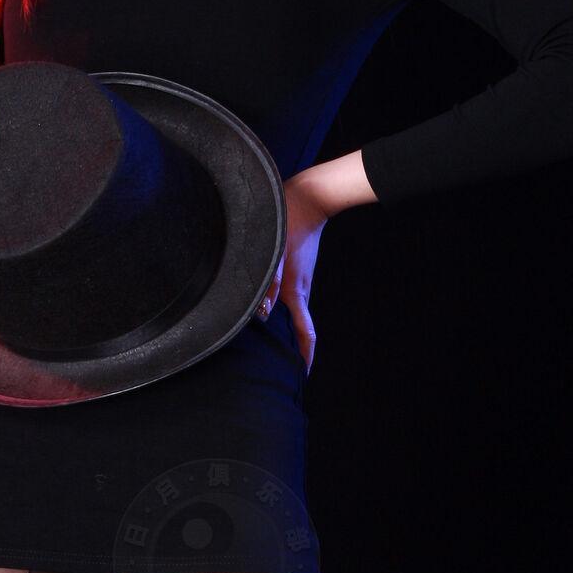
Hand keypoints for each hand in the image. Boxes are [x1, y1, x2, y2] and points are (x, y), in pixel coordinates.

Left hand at [255, 172, 329, 373]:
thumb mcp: (273, 252)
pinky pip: (292, 296)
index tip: (304, 372)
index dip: (306, 354)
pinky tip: (271, 305)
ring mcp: (301, 279)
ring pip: (294, 310)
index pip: (305, 332)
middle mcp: (301, 288)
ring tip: (279, 340)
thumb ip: (268, 283)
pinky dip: (285, 307)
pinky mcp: (299, 269)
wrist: (309, 200)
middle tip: (286, 363)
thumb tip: (263, 312)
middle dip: (295, 345)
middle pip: (300, 325)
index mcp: (296, 290)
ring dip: (288, 326)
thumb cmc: (288, 223)